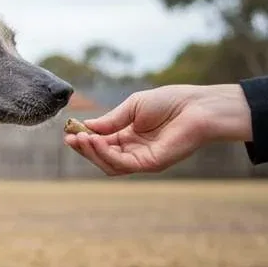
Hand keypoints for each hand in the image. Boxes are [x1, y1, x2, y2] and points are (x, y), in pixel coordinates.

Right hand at [63, 84, 252, 175]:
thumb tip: (86, 127)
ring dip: (91, 153)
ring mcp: (142, 159)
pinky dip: (105, 155)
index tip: (69, 132)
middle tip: (70, 137)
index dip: (84, 139)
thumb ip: (111, 120)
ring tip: (79, 138)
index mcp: (129, 136)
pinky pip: (122, 164)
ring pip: (108, 164)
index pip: (101, 143)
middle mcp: (134, 151)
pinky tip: (94, 141)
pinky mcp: (150, 164)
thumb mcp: (132, 106)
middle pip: (101, 156)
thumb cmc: (170, 102)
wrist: (198, 106)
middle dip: (84, 148)